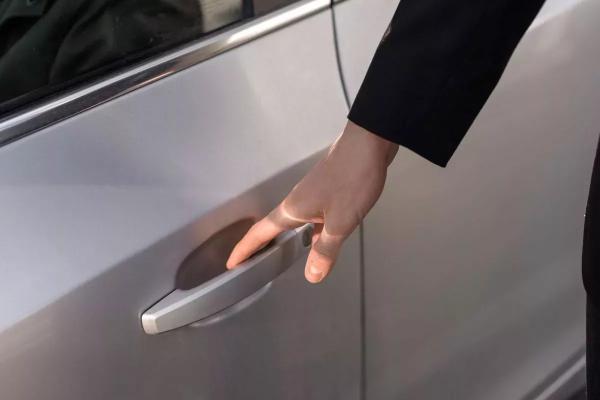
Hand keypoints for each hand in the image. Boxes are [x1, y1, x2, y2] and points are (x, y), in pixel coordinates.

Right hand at [226, 120, 397, 282]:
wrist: (369, 143)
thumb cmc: (352, 177)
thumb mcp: (340, 222)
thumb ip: (326, 250)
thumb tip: (312, 276)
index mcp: (293, 210)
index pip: (261, 233)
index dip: (245, 250)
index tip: (232, 263)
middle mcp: (297, 201)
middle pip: (273, 228)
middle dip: (260, 246)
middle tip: (251, 262)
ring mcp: (312, 194)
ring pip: (294, 222)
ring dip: (286, 238)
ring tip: (282, 255)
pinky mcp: (327, 190)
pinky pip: (312, 216)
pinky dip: (311, 230)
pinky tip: (322, 237)